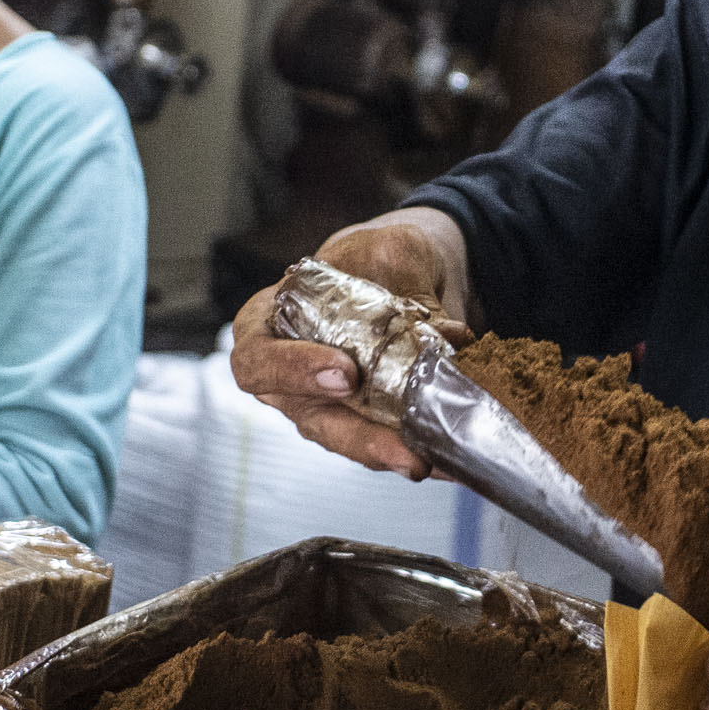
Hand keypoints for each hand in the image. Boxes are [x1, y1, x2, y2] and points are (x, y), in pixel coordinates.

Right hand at [225, 207, 475, 479]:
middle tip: (402, 449)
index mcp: (266, 325)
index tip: (345, 374)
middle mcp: (290, 377)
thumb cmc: (374, 258)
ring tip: (433, 460)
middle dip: (360, 439)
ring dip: (396, 454)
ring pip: (355, 442)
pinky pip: (389, 443)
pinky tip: (452, 455)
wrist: (409, 275)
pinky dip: (422, 447)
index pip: (256, 361)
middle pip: (311, 420)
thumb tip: (445, 336)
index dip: (293, 373)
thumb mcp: (387, 249)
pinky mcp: (371, 422)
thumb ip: (409, 286)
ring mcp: (330, 405)